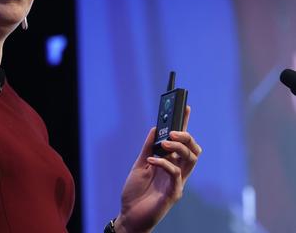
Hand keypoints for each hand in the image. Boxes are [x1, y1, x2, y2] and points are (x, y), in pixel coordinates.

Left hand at [115, 106, 201, 232]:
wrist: (130, 215)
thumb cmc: (135, 192)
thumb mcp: (139, 164)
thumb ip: (148, 148)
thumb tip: (154, 128)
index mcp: (170, 163)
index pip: (182, 142)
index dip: (185, 124)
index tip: (185, 107)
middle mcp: (177, 172)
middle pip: (193, 150)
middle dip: (186, 136)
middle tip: (173, 130)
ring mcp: (177, 182)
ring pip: (191, 159)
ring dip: (179, 147)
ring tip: (164, 142)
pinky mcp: (174, 193)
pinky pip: (176, 174)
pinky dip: (164, 163)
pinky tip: (152, 160)